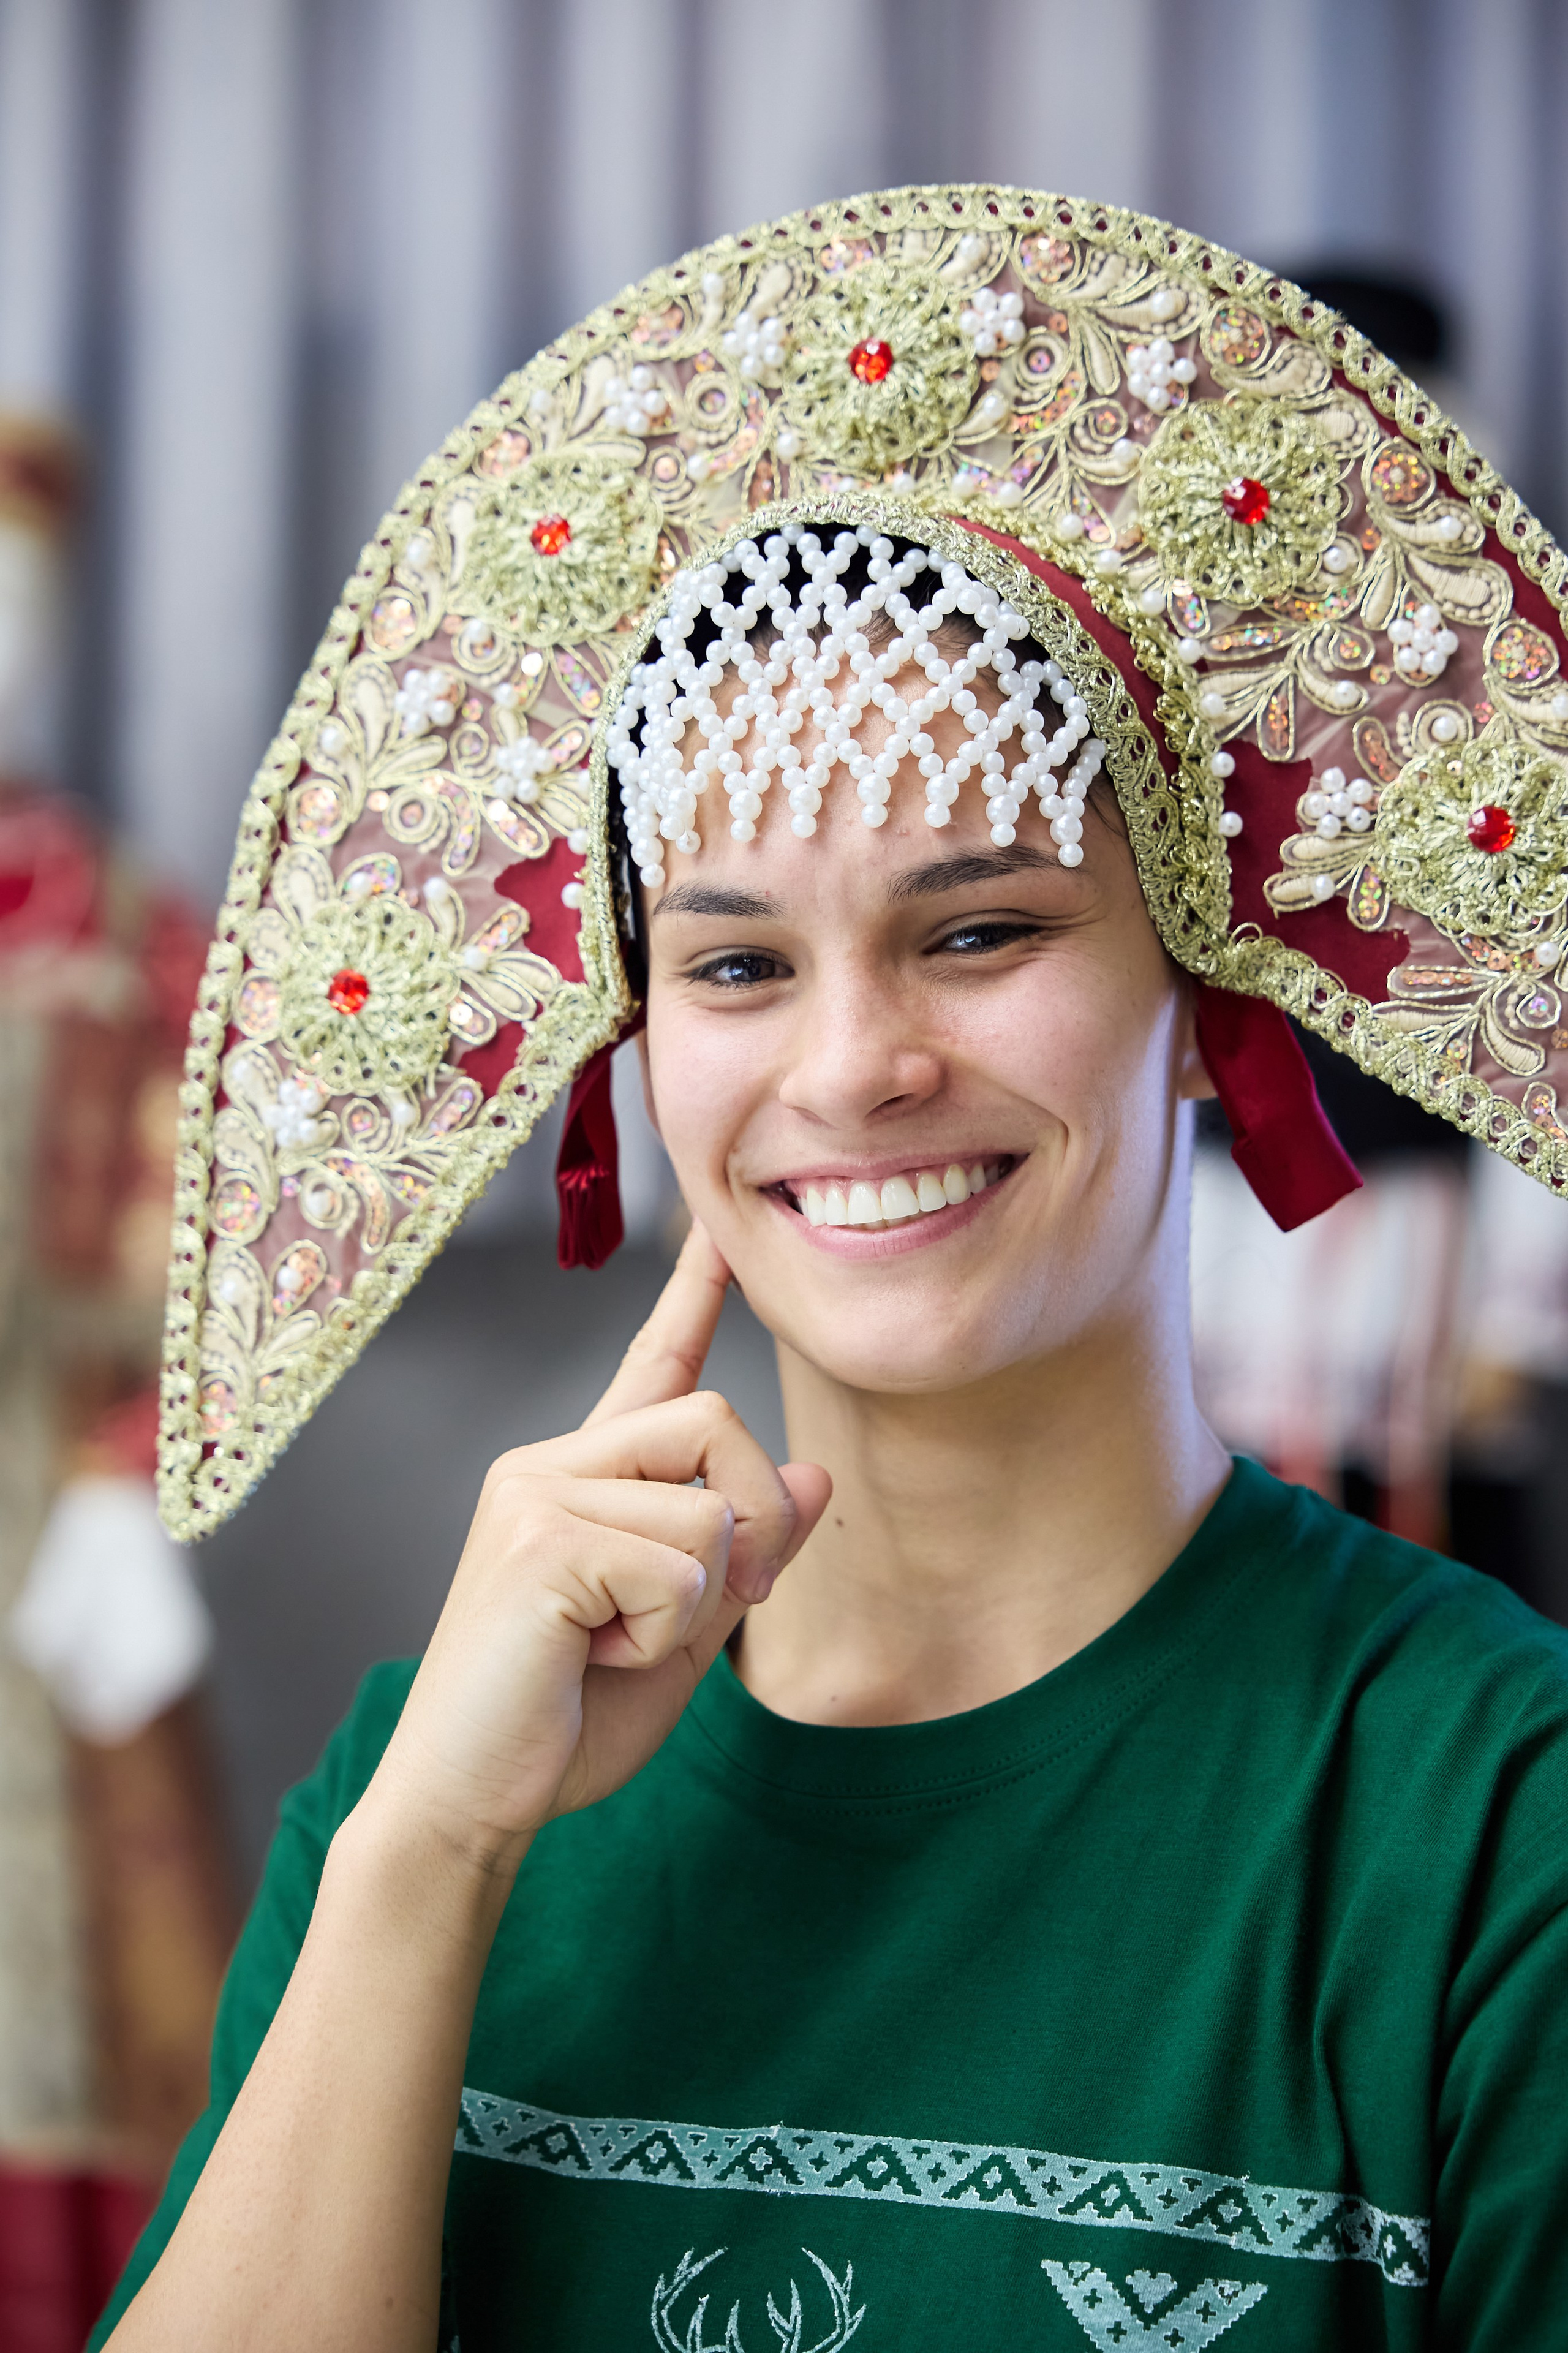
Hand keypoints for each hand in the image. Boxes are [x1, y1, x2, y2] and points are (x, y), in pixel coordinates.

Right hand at [363, 1223, 831, 1870]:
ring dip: (693, 1606)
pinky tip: (590, 1659)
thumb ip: (744, 1555)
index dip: (693, 1294)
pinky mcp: (539, 1542)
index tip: (721, 1233)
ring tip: (608, 1646)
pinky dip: (661, 1637)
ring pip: (709, 1509)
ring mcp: (536, 1495)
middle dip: (752, 1525)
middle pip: (716, 1420)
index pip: (651, 1364)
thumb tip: (814, 1475)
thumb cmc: (566, 1722)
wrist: (470, 1802)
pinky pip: (678, 1570)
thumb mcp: (686, 1634)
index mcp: (581, 1479)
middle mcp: (549, 1464)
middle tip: (697, 1611)